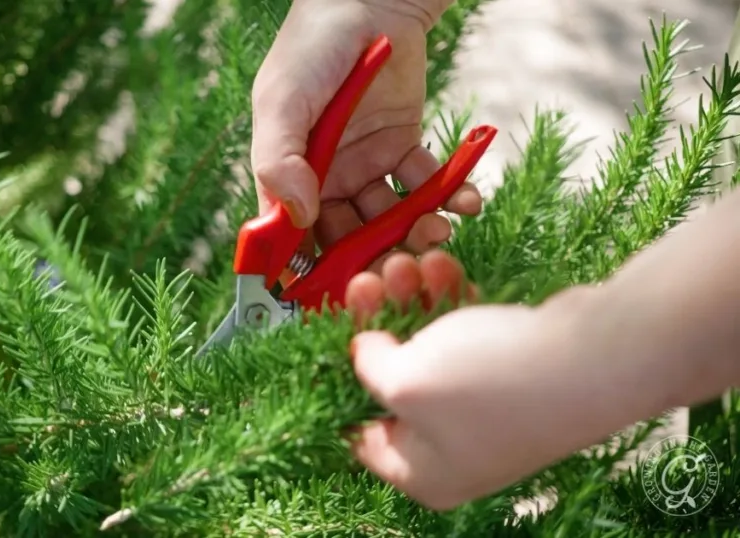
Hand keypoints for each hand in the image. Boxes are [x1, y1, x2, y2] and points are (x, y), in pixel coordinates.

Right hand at [252, 0, 478, 272]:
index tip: (336, 296)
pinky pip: (425, 183)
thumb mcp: (282, 99)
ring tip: (439, 231)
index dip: (312, 270)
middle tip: (404, 272)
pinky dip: (448, 196)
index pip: (294, 235)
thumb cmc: (312, 46)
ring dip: (414, 231)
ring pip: (389, 217)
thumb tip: (293, 218)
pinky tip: (466, 202)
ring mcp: (366, 164)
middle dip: (374, 257)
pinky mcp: (404, 146)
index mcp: (288, 172)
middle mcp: (325, 176)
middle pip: (347, 236)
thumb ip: (279, 159)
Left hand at [342, 251, 627, 509]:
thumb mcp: (407, 378)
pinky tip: (442, 265)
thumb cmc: (494, 379)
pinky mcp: (512, 372)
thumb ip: (369, 368)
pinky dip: (449, 301)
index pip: (357, 433)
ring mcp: (485, 411)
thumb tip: (364, 353)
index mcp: (421, 472)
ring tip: (406, 260)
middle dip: (377, 322)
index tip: (324, 334)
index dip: (334, 381)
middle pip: (392, 380)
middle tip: (367, 278)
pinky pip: (464, 334)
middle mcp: (452, 449)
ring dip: (412, 300)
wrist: (601, 355)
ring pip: (428, 347)